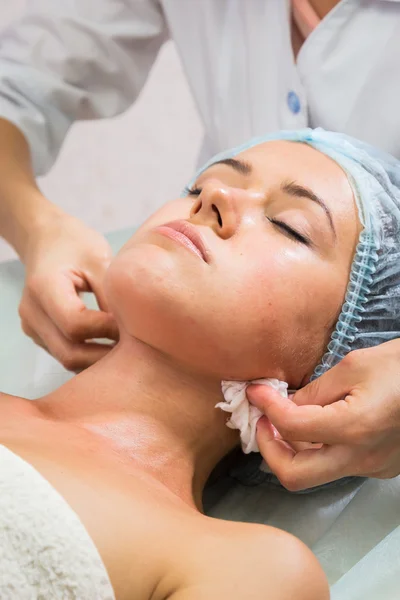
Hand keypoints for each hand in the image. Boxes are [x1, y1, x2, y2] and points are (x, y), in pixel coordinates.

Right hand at [18, 210, 118, 370]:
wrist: (47, 240)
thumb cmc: (75, 244)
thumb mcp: (99, 259)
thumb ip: (112, 294)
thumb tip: (134, 329)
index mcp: (43, 287)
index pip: (75, 324)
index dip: (106, 330)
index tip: (132, 326)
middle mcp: (32, 312)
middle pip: (69, 351)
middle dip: (105, 356)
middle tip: (137, 350)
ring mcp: (32, 327)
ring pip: (67, 358)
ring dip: (99, 360)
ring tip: (128, 351)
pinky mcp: (40, 334)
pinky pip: (65, 354)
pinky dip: (90, 355)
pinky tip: (112, 346)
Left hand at [247, 341, 399, 490]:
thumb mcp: (353, 367)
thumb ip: (314, 392)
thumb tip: (285, 405)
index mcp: (354, 427)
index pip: (291, 427)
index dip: (265, 407)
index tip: (256, 392)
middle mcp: (362, 457)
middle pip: (295, 476)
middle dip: (269, 449)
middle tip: (262, 421)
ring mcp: (373, 467)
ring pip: (316, 473)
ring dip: (291, 450)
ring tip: (283, 419)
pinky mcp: (380, 467)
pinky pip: (337, 465)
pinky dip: (317, 449)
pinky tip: (316, 425)